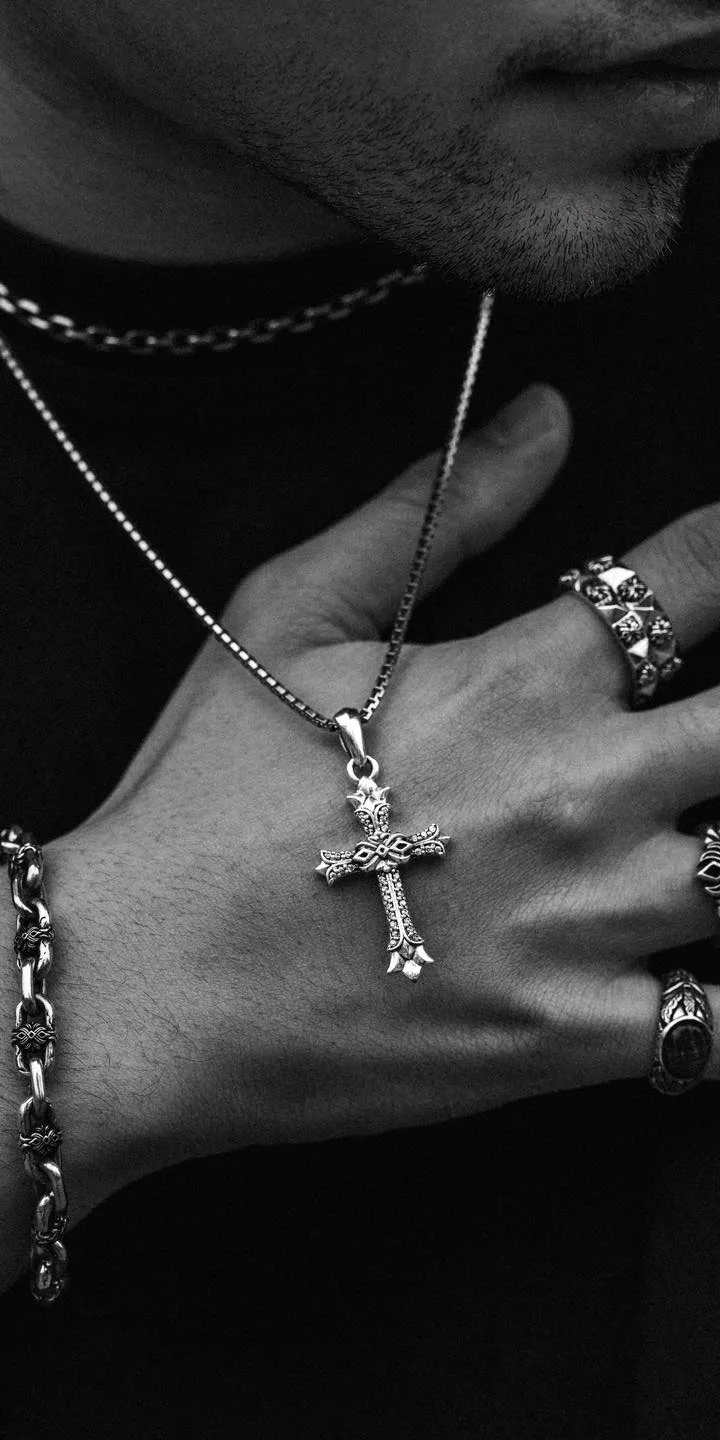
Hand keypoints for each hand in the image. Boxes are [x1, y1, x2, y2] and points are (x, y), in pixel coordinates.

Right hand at [35, 381, 719, 1221]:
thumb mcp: (293, 611)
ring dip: (718, 850)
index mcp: (527, 677)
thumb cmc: (208, 792)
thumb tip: (544, 416)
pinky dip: (707, 1006)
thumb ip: (438, 510)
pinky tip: (668, 975)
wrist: (146, 982)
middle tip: (694, 729)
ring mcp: (589, 921)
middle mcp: (585, 789)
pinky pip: (710, 1027)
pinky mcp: (569, 1035)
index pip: (699, 577)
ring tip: (674, 843)